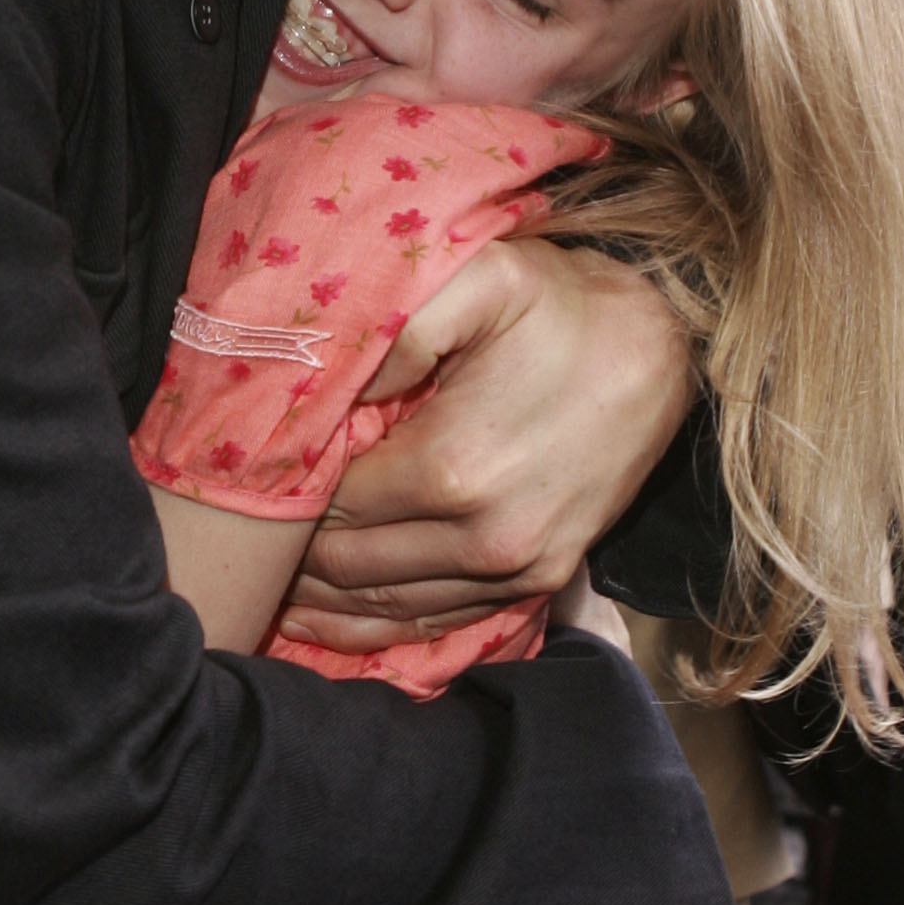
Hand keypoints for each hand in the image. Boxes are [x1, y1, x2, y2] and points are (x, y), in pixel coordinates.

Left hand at [279, 240, 693, 647]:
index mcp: (452, 469)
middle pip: (349, 565)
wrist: (663, 344)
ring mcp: (517, 567)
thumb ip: (397, 323)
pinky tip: (334, 619)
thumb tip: (330, 375)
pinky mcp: (541, 579)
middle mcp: (483, 535)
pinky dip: (380, 625)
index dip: (282, 499)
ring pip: (387, 605)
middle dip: (291, 558)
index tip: (249, 485)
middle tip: (240, 542)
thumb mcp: (480, 279)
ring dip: (325, 603)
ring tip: (271, 588)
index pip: (331, 505)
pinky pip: (440, 620)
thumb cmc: (559, 304)